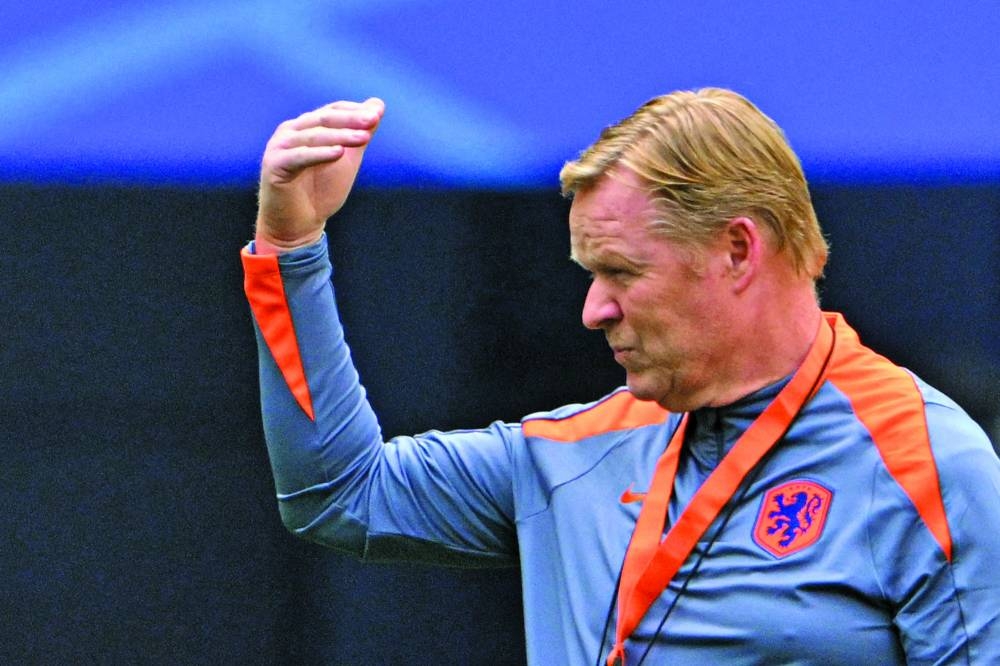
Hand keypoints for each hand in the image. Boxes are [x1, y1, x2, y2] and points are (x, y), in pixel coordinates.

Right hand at [255, 98, 384, 252]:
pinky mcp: (274, 165)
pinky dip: (319, 154)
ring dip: (340, 136)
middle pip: (323, 119)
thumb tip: (377, 105)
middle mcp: (291, 132)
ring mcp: (280, 147)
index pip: (332, 111)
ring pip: (313, 136)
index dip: (353, 111)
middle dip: (350, 120)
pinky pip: (299, 156)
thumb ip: (359, 134)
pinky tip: (339, 153)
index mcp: (306, 127)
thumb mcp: (347, 159)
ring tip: (363, 138)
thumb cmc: (321, 191)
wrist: (298, 225)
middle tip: (372, 120)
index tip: (376, 114)